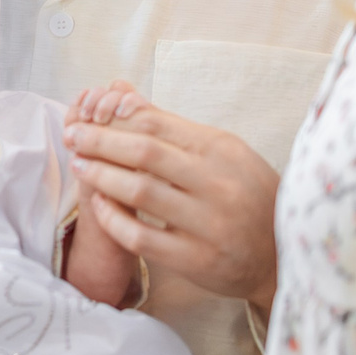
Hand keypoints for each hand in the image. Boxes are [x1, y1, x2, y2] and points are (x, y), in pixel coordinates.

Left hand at [63, 83, 280, 310]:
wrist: (283, 256)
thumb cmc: (249, 196)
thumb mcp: (225, 154)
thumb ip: (174, 128)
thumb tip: (123, 95)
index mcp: (222, 149)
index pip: (157, 123)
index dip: (114, 117)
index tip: (87, 114)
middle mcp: (218, 183)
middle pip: (144, 152)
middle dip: (99, 141)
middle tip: (72, 136)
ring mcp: (209, 223)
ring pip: (140, 191)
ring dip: (101, 176)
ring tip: (79, 165)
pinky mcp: (198, 260)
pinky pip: (143, 237)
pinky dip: (114, 220)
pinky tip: (99, 206)